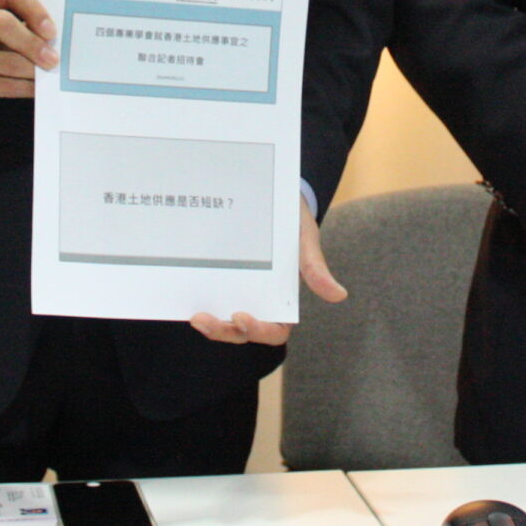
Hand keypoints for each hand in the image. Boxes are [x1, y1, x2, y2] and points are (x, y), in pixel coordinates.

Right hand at [0, 0, 56, 114]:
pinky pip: (1, 86)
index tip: (50, 30)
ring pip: (7, 62)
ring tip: (46, 73)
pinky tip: (34, 88)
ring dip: (33, 71)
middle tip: (53, 59)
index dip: (34, 8)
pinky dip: (24, 88)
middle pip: (5, 25)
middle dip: (35, 44)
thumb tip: (51, 38)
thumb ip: (11, 18)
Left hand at [191, 204, 342, 346]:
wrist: (272, 194)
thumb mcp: (304, 239)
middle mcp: (261, 300)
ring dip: (211, 324)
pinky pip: (212, 297)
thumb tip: (339, 295)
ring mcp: (239, 291)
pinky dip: (201, 301)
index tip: (241, 316)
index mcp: (284, 299)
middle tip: (202, 319)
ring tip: (195, 316)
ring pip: (225, 321)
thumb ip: (315, 268)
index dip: (258, 330)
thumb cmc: (294, 219)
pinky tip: (186, 298)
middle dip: (224, 331)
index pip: (275, 330)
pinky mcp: (223, 278)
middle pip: (243, 332)